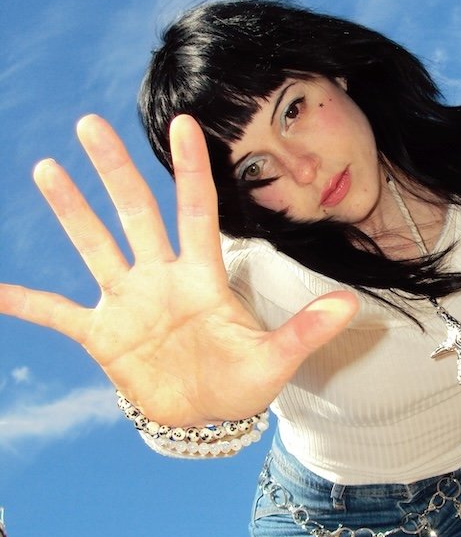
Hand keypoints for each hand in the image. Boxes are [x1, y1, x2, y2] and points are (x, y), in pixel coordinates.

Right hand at [0, 115, 357, 425]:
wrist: (205, 415)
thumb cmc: (242, 380)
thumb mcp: (276, 359)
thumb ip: (306, 330)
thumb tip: (352, 303)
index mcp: (202, 275)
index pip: (197, 209)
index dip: (191, 168)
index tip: (183, 121)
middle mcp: (160, 277)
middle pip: (135, 212)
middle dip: (114, 170)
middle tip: (89, 123)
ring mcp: (128, 302)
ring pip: (95, 246)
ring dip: (71, 211)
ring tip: (47, 169)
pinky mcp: (103, 336)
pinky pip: (58, 314)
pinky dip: (28, 304)